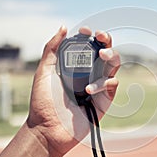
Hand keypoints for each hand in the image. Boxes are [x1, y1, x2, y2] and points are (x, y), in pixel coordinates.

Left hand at [28, 26, 119, 154]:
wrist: (48, 129)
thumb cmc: (43, 102)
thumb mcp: (43, 72)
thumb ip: (51, 49)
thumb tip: (63, 27)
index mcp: (75, 66)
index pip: (87, 45)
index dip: (89, 35)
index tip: (84, 30)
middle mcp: (89, 73)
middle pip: (105, 52)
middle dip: (106, 41)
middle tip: (101, 37)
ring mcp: (98, 86)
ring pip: (114, 65)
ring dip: (111, 56)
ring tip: (102, 55)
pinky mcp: (104, 100)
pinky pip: (112, 84)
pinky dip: (104, 83)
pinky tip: (89, 90)